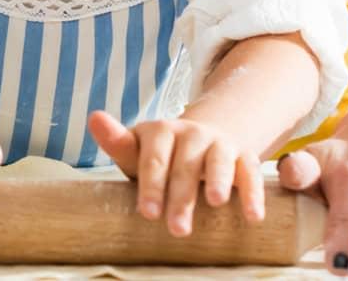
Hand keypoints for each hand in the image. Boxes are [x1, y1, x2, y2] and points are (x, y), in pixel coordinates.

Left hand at [87, 110, 264, 236]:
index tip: (148, 214)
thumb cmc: (161, 156)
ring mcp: (218, 143)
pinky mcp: (244, 156)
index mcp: (160, 131)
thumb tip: (94, 117)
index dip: (151, 186)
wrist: (203, 141)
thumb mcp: (137, 151)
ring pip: (218, 161)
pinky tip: (253, 216)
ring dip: (218, 182)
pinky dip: (253, 193)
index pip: (153, 159)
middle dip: (180, 198)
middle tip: (177, 229)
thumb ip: (117, 142)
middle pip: (184, 167)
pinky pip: (250, 172)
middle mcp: (191, 133)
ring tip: (216, 202)